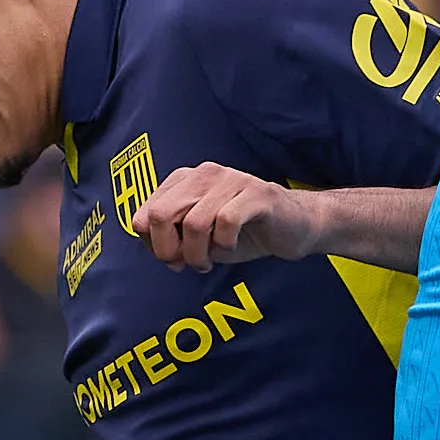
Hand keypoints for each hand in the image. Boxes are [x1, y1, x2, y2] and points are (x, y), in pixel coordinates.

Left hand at [139, 162, 313, 267]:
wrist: (295, 226)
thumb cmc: (244, 231)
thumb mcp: (201, 238)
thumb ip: (174, 239)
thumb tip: (160, 252)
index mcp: (184, 181)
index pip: (144, 214)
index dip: (152, 245)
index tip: (174, 259)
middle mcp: (203, 174)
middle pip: (160, 215)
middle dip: (168, 250)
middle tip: (186, 265)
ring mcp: (230, 181)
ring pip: (193, 223)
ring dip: (198, 254)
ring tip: (209, 262)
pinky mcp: (256, 194)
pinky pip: (226, 222)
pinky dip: (224, 244)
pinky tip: (231, 247)